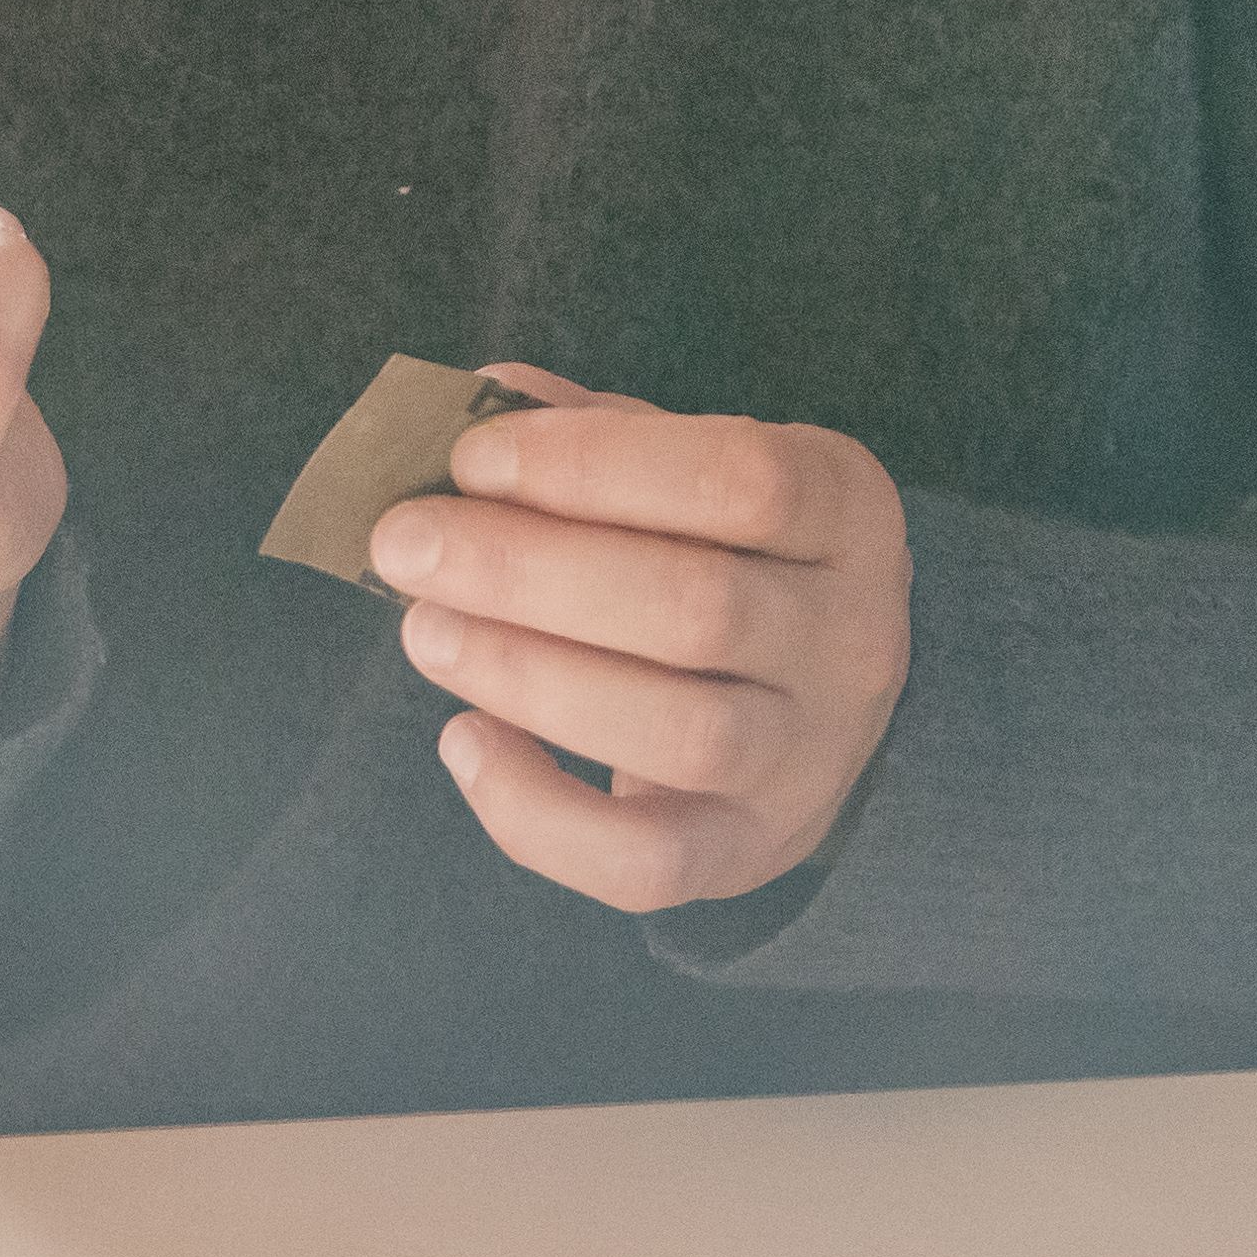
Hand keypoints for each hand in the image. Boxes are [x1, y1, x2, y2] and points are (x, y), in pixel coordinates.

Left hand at [379, 378, 913, 915]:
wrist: (812, 699)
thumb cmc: (726, 553)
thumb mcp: (690, 467)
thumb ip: (594, 431)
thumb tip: (482, 395)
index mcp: (847, 510)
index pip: (741, 478)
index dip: (592, 464)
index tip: (473, 458)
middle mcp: (850, 639)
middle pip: (696, 609)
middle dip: (526, 572)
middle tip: (406, 544)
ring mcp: (808, 758)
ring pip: (677, 733)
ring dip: (526, 677)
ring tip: (424, 630)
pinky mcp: (747, 850)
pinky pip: (645, 862)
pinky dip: (537, 812)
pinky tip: (463, 742)